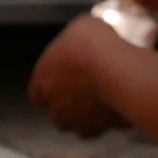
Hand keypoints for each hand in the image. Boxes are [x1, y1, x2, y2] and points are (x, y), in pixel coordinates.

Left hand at [29, 15, 139, 137]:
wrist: (114, 68)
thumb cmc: (91, 44)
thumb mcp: (81, 28)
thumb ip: (77, 41)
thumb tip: (85, 37)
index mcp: (43, 80)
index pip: (37, 94)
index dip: (47, 90)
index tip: (57, 85)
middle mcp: (56, 106)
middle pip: (58, 117)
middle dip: (68, 110)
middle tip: (85, 96)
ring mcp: (77, 121)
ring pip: (79, 128)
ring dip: (88, 120)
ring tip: (103, 107)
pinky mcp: (100, 129)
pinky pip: (104, 129)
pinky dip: (111, 122)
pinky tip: (120, 109)